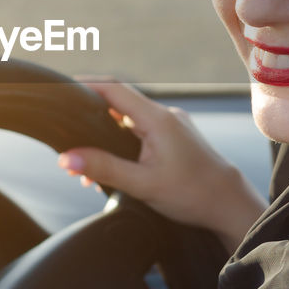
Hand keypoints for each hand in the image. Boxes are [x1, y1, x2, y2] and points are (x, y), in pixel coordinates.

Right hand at [59, 81, 266, 252]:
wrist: (228, 204)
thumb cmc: (192, 194)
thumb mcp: (142, 184)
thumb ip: (103, 168)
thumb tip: (66, 159)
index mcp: (157, 119)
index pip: (113, 89)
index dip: (85, 85)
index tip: (60, 90)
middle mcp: (165, 115)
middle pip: (118, 103)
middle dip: (90, 116)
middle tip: (66, 134)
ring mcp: (171, 125)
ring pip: (129, 120)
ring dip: (106, 134)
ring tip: (85, 162)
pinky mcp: (174, 137)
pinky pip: (141, 131)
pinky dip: (122, 142)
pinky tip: (111, 166)